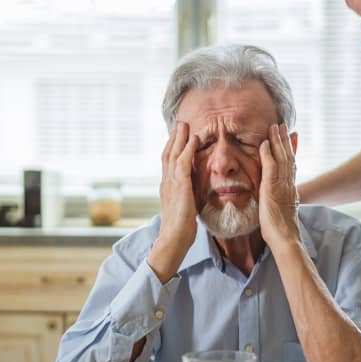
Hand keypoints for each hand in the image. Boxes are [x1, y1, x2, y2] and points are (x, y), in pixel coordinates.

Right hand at [148, 121, 197, 280]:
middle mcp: (166, 182)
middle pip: (168, 153)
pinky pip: (184, 164)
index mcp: (167, 186)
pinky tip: (194, 140)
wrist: (174, 239)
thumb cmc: (180, 228)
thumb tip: (191, 191)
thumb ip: (185, 195)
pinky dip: (188, 150)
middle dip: (174, 137)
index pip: (168, 161)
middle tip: (179, 122)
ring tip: (185, 125)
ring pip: (174, 154)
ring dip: (180, 138)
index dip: (172, 146)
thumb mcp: (183, 206)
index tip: (177, 135)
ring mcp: (171, 183)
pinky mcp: (180, 187)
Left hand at [259, 123, 300, 247]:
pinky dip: (268, 154)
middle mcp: (289, 184)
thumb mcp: (281, 212)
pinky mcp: (272, 188)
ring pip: (282, 158)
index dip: (292, 150)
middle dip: (285, 140)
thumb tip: (277, 201)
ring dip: (277, 141)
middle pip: (289, 157)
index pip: (292, 165)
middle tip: (283, 126)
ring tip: (274, 127)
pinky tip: (264, 143)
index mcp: (291, 189)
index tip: (292, 137)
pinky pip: (271, 166)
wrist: (285, 238)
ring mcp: (282, 185)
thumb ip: (280, 201)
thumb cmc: (281, 231)